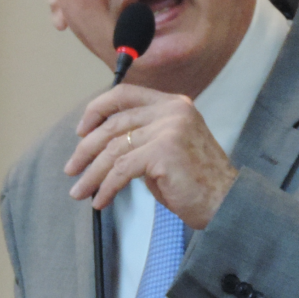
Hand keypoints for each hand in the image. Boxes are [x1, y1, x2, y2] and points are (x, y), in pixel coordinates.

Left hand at [65, 85, 237, 228]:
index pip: (124, 94)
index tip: (81, 131)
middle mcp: (171, 110)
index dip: (96, 109)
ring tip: (79, 190)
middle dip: (86, 148)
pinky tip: (101, 200)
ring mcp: (168, 129)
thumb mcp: (167, 149)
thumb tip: (103, 147)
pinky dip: (106, 187)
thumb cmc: (197, 182)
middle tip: (72, 168)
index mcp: (173, 104)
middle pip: (113, 123)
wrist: (226, 203)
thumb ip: (141, 139)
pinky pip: (121, 170)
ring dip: (92, 173)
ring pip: (113, 149)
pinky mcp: (163, 151)